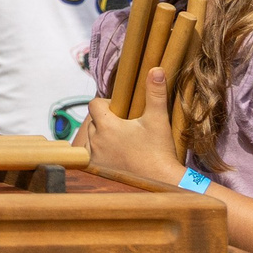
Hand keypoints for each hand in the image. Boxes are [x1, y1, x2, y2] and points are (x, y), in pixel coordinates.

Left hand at [83, 68, 183, 184]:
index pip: (94, 104)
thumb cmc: (159, 152)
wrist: (161, 183)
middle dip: (106, 120)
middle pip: (93, 122)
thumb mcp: (157, 119)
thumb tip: (156, 69)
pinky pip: (91, 156)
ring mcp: (95, 158)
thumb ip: (155, 93)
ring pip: (91, 139)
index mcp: (107, 126)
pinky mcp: (98, 171)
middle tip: (125, 126)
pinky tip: (116, 155)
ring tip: (122, 141)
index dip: (106, 103)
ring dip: (102, 137)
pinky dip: (100, 153)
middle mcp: (96, 142)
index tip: (121, 108)